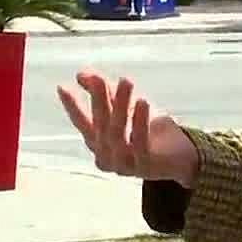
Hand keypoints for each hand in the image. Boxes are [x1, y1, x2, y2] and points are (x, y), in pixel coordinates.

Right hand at [57, 70, 200, 187]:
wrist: (179, 159)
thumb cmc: (149, 131)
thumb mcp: (125, 107)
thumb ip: (104, 92)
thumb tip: (81, 74)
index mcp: (97, 143)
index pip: (81, 123)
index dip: (71, 106)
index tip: (62, 87)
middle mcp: (105, 156)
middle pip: (100, 124)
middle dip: (99, 99)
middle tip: (99, 78)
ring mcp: (122, 164)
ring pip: (117, 132)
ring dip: (121, 105)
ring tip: (125, 81)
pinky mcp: (143, 167)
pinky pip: (140, 142)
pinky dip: (140, 121)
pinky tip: (142, 101)